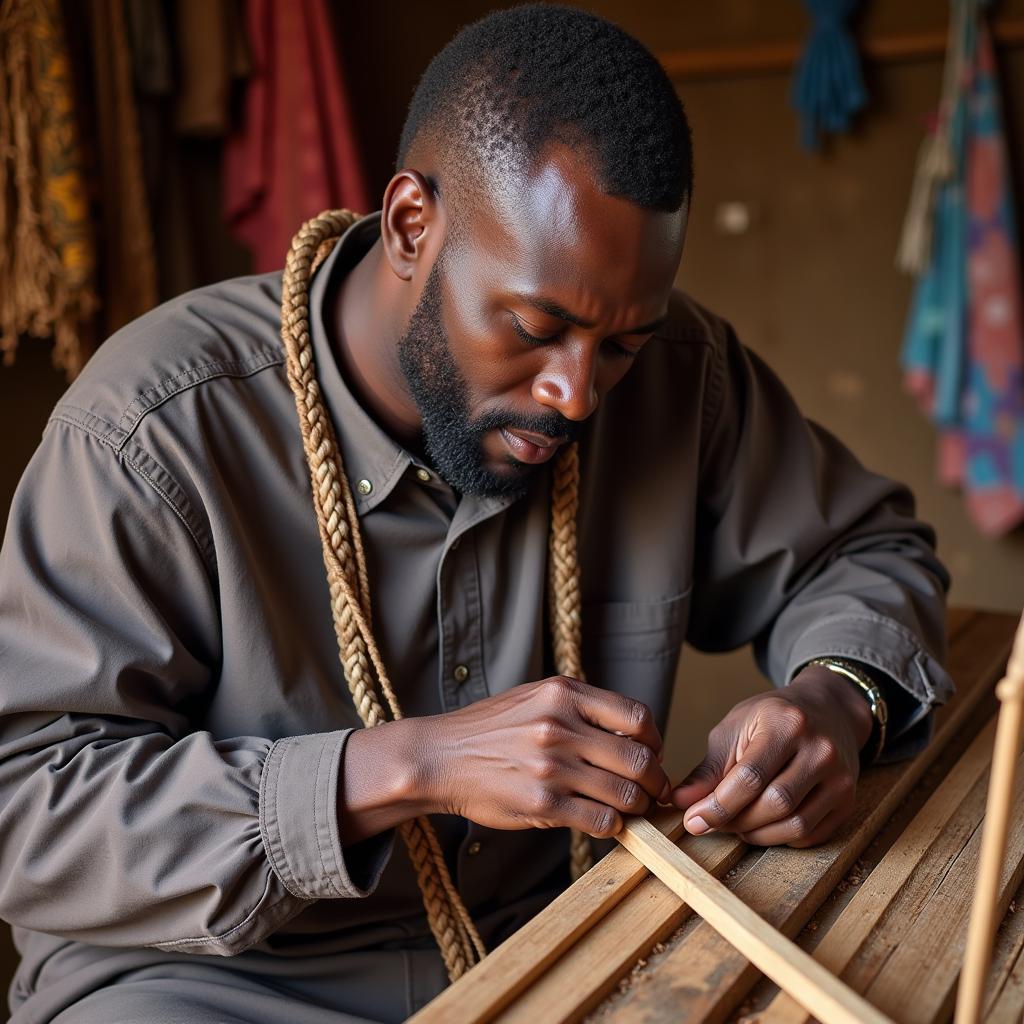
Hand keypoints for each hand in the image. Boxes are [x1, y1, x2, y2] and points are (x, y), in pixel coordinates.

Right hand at [419, 675, 670, 838]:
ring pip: (626, 794)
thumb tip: (633, 734)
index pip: (637, 717)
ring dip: (635, 806)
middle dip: (654, 780)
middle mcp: (560, 726)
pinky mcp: (543, 804)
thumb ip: (581, 708)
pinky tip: (603, 821)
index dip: (654, 740)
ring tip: (628, 808)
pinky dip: (612, 826)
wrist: (440, 757)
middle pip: (639, 760)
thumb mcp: (536, 697)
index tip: (651, 754)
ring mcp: (552, 767)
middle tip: (652, 790)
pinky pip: (601, 821)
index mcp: (564, 694)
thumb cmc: (491, 729)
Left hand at [669, 665, 872, 846]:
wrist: (828, 710)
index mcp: (787, 724)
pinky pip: (811, 835)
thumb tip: (682, 802)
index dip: (718, 806)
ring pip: (795, 825)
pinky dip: (780, 838)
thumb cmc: (773, 718)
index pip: (750, 777)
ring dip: (757, 834)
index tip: (693, 820)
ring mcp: (841, 778)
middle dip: (736, 821)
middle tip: (712, 822)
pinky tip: (762, 825)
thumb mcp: (735, 729)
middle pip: (774, 804)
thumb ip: (709, 768)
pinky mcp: (848, 801)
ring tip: (736, 823)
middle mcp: (820, 750)